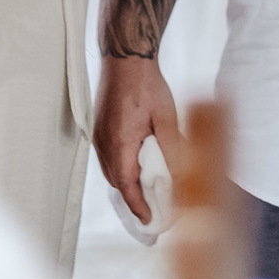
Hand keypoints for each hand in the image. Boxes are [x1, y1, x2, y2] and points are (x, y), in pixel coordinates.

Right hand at [94, 55, 181, 222]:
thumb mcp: (166, 117)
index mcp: (120, 143)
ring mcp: (99, 135)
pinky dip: (120, 167)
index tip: (149, 220)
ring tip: (146, 190)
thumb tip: (179, 174)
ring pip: (110, 170)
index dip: (138, 206)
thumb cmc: (146, 83)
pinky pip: (108, 157)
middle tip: (152, 208)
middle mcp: (105, 143)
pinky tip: (135, 165)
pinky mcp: (99, 127)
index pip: (126, 186)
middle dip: (132, 198)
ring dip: (126, 182)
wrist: (126, 57)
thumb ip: (172, 148)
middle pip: (116, 181)